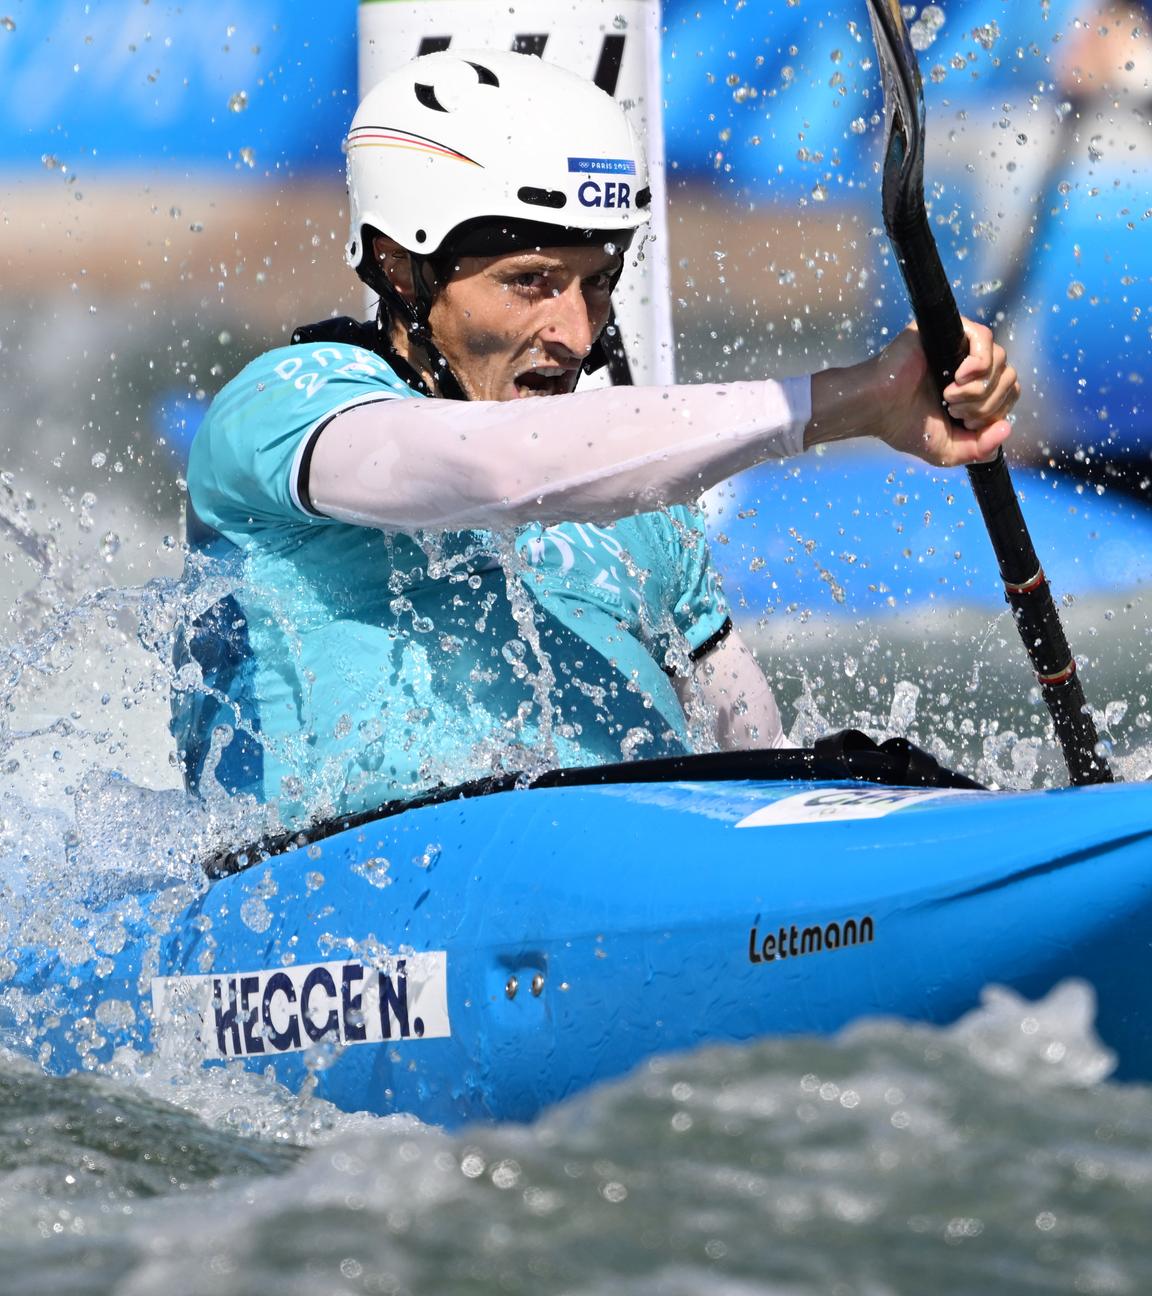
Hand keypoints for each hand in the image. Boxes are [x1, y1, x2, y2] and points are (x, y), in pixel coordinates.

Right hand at [875, 319, 1019, 466]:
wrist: (876, 407)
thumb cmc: (903, 426)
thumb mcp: (949, 451)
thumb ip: (981, 449)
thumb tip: (1007, 430)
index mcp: (974, 391)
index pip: (1009, 393)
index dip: (994, 412)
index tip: (964, 422)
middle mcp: (971, 366)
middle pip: (1009, 377)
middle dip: (985, 404)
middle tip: (953, 410)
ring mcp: (962, 347)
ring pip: (1000, 360)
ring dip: (976, 389)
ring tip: (948, 396)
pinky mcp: (950, 330)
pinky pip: (985, 338)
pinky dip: (979, 364)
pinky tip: (958, 376)